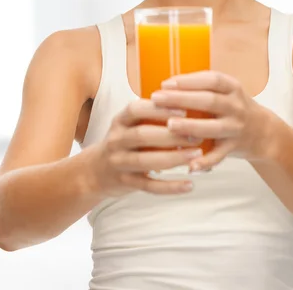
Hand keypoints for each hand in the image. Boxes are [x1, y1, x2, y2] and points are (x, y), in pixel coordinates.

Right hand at [88, 99, 204, 197]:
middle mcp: (116, 140)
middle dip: (171, 135)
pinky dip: (170, 187)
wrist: (95, 171)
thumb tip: (188, 105)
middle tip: (197, 135)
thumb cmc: (123, 142)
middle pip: (142, 135)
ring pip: (145, 161)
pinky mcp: (126, 183)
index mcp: (120, 121)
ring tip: (197, 155)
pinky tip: (189, 184)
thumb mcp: (128, 124)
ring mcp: (119, 162)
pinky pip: (149, 186)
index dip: (158, 109)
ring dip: (173, 158)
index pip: (136, 109)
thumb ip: (150, 116)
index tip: (183, 110)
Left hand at [150, 71, 271, 171]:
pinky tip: (190, 165)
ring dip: (191, 126)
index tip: (166, 83)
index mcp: (232, 88)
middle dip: (181, 99)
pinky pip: (219, 155)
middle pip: (209, 101)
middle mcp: (236, 106)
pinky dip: (205, 162)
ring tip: (169, 125)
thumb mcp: (224, 91)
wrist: (264, 132)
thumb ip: (201, 87)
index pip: (211, 80)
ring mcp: (236, 128)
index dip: (188, 81)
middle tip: (156, 99)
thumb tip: (165, 86)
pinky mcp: (235, 147)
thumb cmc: (233, 107)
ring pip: (213, 128)